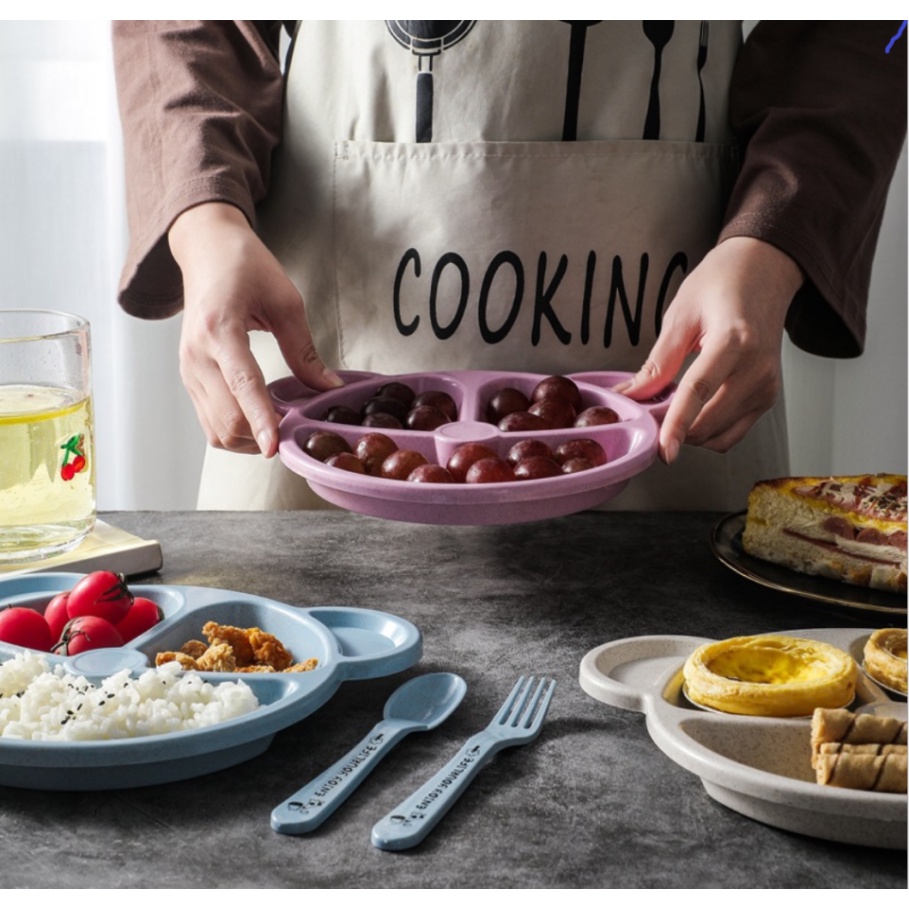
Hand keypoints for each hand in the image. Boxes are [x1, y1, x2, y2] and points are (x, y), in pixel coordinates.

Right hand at [168, 203, 341, 455]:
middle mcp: (196, 355)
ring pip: (217, 430)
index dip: (261, 420)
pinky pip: (210, 422)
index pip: (243, 385)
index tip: (276, 447)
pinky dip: (237, 431)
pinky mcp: (189, 379)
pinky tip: (260, 418)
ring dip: (250, 438)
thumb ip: (304, 350)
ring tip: (279, 422)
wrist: (205, 251)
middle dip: (262, 435)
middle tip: (295, 428)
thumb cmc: (245, 267)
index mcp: (220, 328)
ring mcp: (188, 370)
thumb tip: (329, 388)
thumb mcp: (286, 302)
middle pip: (227, 419)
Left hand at [614, 237, 803, 463]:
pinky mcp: (768, 397)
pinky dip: (707, 432)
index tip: (663, 451)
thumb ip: (658, 362)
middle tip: (647, 416)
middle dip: (673, 430)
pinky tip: (693, 413)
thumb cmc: (723, 283)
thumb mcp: (681, 314)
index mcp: (734, 341)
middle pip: (709, 421)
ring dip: (689, 434)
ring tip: (670, 410)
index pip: (699, 392)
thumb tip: (629, 396)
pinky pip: (732, 433)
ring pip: (719, 435)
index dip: (677, 425)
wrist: (765, 271)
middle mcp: (757, 368)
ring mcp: (767, 386)